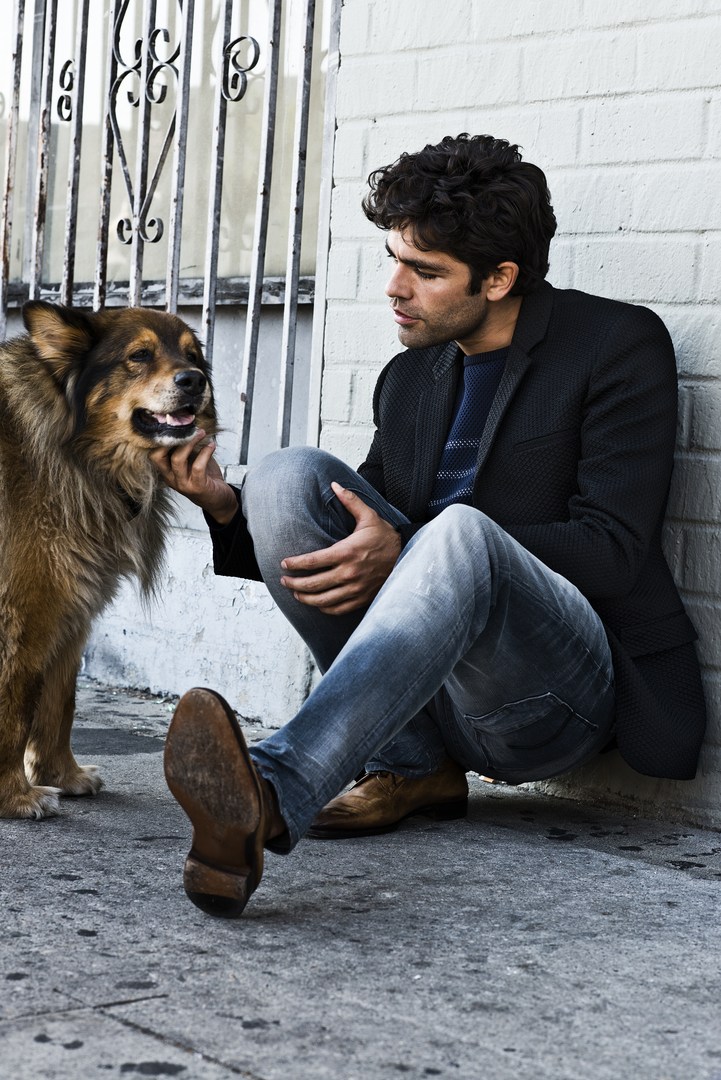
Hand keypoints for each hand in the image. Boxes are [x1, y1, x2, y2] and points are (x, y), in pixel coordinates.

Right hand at [149, 431, 238, 524]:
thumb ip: (186, 447)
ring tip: (201, 433)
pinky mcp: (197, 487)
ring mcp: (182, 484)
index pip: (153, 453)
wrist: (219, 499)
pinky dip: (205, 452)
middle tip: (187, 427)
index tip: (173, 422)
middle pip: (158, 456)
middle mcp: (170, 478)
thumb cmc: (205, 476)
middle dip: (172, 438)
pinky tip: (211, 446)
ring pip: (178, 459)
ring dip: (190, 442)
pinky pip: (198, 466)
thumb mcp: (192, 460)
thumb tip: (186, 424)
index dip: (160, 437)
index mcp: (166, 471)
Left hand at [279, 482, 401, 615]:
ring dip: (304, 598)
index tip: (284, 564)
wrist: (407, 556)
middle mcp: (349, 573)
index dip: (295, 564)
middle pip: (313, 584)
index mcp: (347, 552)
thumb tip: (334, 484)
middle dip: (293, 583)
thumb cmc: (385, 536)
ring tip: (295, 593)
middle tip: (284, 580)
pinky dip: (323, 608)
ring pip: (322, 600)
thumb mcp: (369, 516)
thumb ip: (350, 500)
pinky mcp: (361, 598)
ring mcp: (355, 588)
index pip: (313, 561)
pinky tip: (316, 603)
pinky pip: (337, 608)